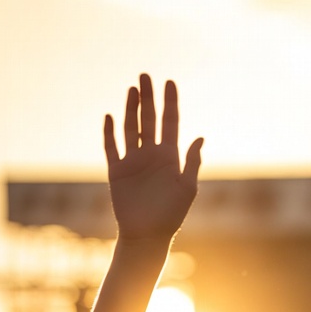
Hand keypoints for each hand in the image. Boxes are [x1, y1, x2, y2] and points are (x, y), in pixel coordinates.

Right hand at [104, 74, 202, 241]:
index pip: (170, 123)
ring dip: (131, 109)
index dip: (170, 103)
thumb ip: (192, 162)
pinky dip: (110, 132)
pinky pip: (112, 147)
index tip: (170, 82)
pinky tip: (110, 115)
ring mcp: (133, 161)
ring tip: (133, 88)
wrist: (147, 235)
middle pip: (149, 120)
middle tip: (146, 75)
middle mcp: (152, 155)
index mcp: (171, 157)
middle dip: (148, 98)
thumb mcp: (187, 188)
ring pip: (131, 128)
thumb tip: (200, 137)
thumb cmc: (171, 215)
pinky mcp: (117, 171)